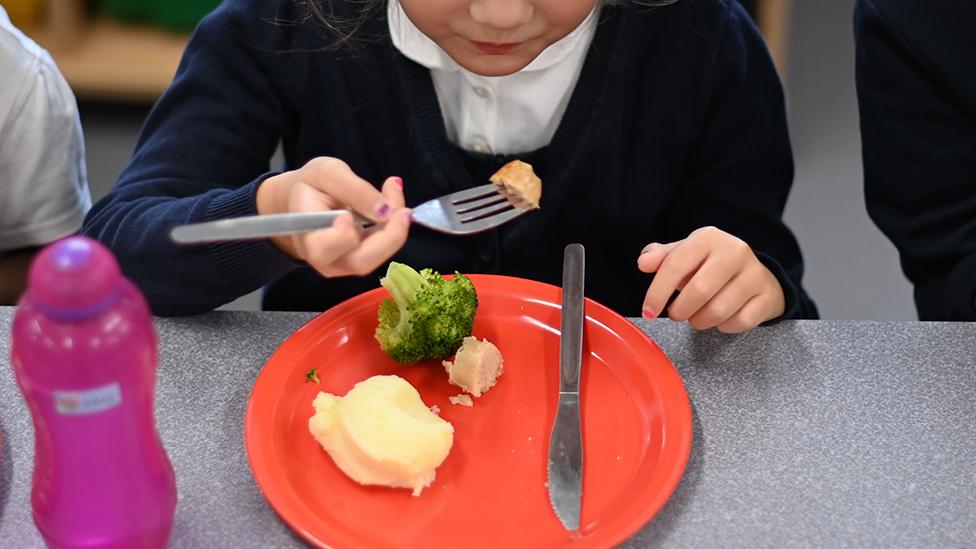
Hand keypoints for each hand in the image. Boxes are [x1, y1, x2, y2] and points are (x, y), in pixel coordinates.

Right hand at [256, 157, 410, 276]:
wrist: (301, 201)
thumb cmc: (309, 186)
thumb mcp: (327, 172)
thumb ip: (354, 189)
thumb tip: (385, 211)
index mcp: (307, 237)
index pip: (324, 248)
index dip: (342, 235)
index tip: (348, 214)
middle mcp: (325, 260)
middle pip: (360, 262)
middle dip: (389, 236)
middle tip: (403, 209)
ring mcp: (343, 265)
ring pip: (376, 258)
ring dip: (395, 229)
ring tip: (394, 193)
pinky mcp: (359, 261)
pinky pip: (381, 251)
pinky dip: (393, 228)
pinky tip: (393, 205)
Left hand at [637, 226, 785, 332]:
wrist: (755, 274)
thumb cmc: (710, 267)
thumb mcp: (685, 255)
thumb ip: (661, 258)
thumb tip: (644, 262)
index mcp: (708, 238)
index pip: (675, 265)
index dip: (657, 292)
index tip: (648, 311)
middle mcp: (735, 251)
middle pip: (699, 291)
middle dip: (680, 311)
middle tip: (676, 314)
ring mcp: (755, 274)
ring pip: (719, 311)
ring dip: (700, 321)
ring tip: (697, 316)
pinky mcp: (768, 296)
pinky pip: (739, 322)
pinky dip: (724, 327)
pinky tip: (721, 318)